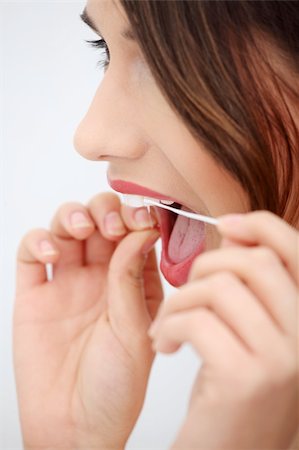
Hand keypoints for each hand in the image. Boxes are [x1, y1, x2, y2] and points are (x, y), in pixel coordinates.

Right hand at [14, 192, 162, 449]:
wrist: (74, 426)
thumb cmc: (115, 386)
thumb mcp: (134, 330)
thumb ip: (131, 277)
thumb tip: (142, 229)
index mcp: (133, 283)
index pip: (136, 233)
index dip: (139, 217)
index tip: (143, 216)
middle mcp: (101, 277)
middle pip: (101, 221)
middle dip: (106, 211)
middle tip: (111, 227)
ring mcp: (67, 283)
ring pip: (66, 227)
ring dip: (73, 215)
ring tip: (81, 229)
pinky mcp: (35, 294)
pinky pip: (31, 253)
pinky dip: (38, 240)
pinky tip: (50, 251)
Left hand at [150, 211, 297, 449]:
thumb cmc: (231, 391)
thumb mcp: (248, 332)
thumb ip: (248, 285)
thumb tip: (235, 231)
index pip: (295, 249)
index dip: (259, 225)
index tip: (223, 224)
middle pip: (253, 262)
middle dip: (205, 266)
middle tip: (184, 293)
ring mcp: (280, 358)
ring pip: (219, 286)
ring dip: (179, 300)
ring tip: (167, 325)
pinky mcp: (245, 377)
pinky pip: (196, 319)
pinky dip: (169, 325)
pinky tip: (166, 346)